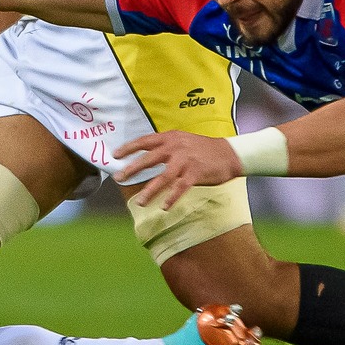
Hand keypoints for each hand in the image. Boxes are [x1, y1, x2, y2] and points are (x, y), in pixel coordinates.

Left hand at [115, 131, 243, 210]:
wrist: (229, 153)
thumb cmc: (203, 149)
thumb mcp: (183, 141)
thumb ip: (166, 147)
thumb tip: (146, 157)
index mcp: (171, 138)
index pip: (145, 141)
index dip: (129, 148)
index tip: (115, 155)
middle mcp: (176, 147)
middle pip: (149, 159)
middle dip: (132, 169)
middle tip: (118, 178)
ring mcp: (186, 160)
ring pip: (163, 177)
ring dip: (150, 191)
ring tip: (140, 202)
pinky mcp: (196, 173)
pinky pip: (180, 187)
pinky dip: (172, 197)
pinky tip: (164, 206)